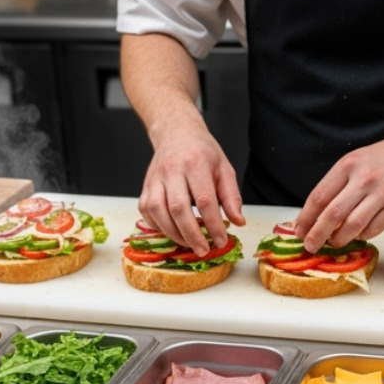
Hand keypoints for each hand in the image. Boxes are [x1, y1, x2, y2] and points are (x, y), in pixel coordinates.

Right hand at [139, 120, 244, 254]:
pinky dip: (158, 226)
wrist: (177, 133)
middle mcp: (172, 170)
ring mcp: (155, 178)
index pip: (205, 200)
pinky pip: (146, 211)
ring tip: (189, 244)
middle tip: (203, 250)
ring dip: (173, 233)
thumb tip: (238, 221)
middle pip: (178, 208)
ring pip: (158, 211)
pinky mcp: (145, 186)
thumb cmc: (202, 152)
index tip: (222, 240)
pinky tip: (171, 231)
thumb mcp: (224, 169)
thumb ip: (231, 196)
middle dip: (191, 234)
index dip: (213, 224)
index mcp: (195, 164)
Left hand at [294, 134, 383, 251]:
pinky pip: (374, 229)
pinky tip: (359, 234)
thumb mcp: (356, 160)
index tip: (299, 230)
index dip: (306, 217)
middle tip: (310, 245)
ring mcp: (382, 193)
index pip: (319, 196)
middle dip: (317, 234)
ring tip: (334, 242)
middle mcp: (364, 179)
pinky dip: (362, 235)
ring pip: (353, 226)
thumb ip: (338, 183)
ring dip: (339, 239)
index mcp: (348, 165)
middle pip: (332, 214)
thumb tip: (317, 213)